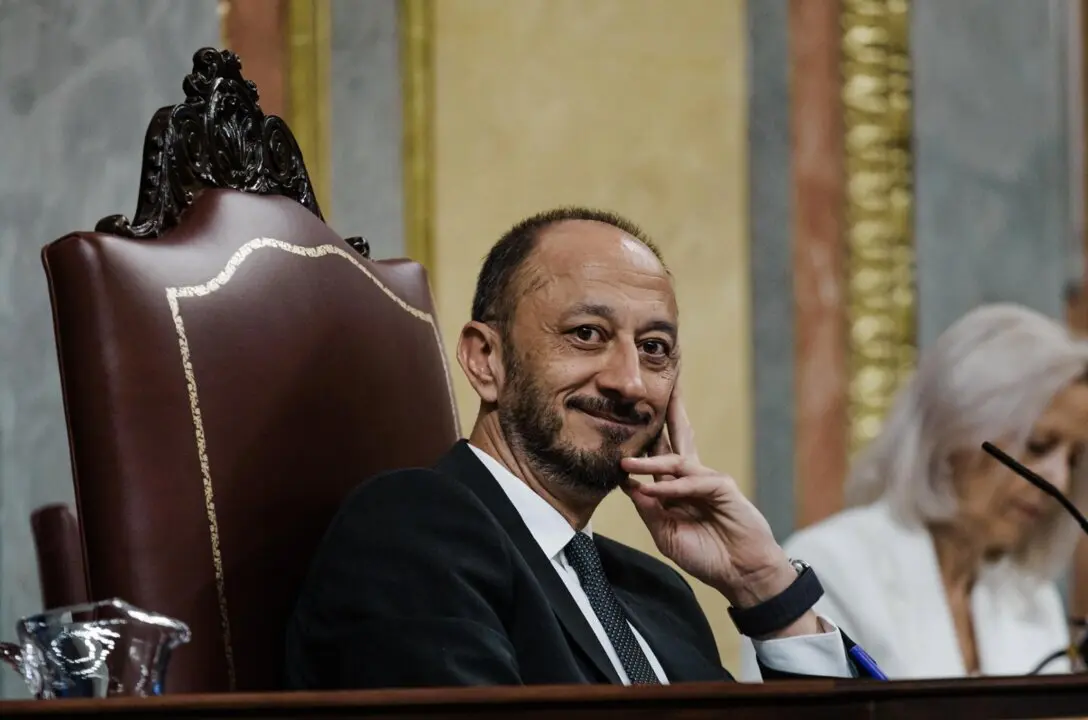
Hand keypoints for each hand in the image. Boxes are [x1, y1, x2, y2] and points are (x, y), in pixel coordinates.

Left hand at [620, 389, 818, 634]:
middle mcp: (691, 478)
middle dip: (666, 413)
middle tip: (652, 387)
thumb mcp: (666, 535)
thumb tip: (629, 485)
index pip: (657, 458)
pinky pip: (693, 481)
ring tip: (626, 463)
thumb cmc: (706, 555)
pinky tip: (657, 491)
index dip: (639, 445)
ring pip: (676, 460)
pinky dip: (673, 487)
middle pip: (676, 438)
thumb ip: (649, 510)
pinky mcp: (723, 487)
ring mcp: (708, 480)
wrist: (740, 574)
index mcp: (676, 488)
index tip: (615, 430)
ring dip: (650, 462)